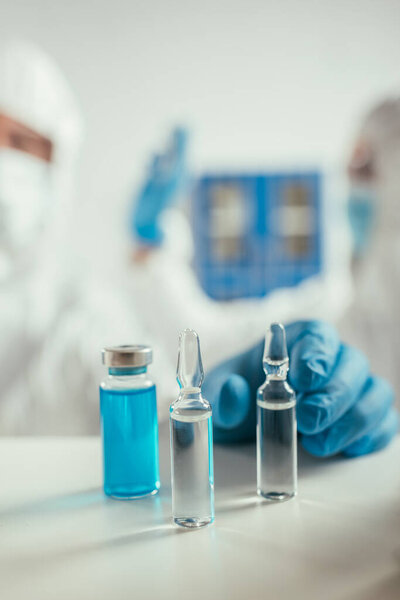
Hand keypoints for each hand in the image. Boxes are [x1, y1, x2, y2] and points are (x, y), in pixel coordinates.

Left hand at [202, 320, 397, 456]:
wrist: (250, 419)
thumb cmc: (240, 396)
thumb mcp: (220, 394)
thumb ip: (223, 392)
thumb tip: (236, 390)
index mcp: (299, 340)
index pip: (318, 336)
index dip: (316, 355)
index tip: (303, 380)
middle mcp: (334, 357)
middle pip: (352, 364)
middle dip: (332, 396)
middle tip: (307, 421)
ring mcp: (355, 386)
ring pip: (375, 392)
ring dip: (351, 420)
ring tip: (316, 445)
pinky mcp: (366, 414)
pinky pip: (385, 421)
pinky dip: (371, 436)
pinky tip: (346, 450)